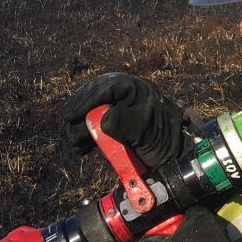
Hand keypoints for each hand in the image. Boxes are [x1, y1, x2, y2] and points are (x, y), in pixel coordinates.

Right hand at [59, 72, 186, 166]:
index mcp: (136, 89)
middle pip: (94, 96)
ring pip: (91, 109)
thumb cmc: (164, 139)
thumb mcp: (146, 131)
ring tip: (75, 143)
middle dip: (80, 112)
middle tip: (68, 126)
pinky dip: (87, 133)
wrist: (173, 154)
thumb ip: (125, 123)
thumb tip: (104, 118)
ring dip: (81, 125)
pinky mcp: (115, 120)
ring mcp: (120, 106)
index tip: (71, 114)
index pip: (107, 87)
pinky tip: (81, 147)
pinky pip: (95, 121)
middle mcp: (126, 94)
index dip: (86, 99)